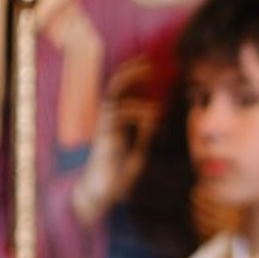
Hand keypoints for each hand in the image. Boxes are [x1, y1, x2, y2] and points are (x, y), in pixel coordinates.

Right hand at [72, 56, 161, 226]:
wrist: (101, 194)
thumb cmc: (118, 176)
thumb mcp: (138, 153)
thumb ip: (145, 136)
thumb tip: (156, 120)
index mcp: (115, 121)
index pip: (122, 90)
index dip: (134, 75)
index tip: (151, 66)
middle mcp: (107, 120)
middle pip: (115, 85)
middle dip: (131, 71)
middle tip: (149, 63)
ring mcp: (104, 126)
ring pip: (114, 95)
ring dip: (136, 94)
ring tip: (157, 104)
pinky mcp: (103, 136)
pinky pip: (119, 114)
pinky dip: (137, 112)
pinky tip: (153, 119)